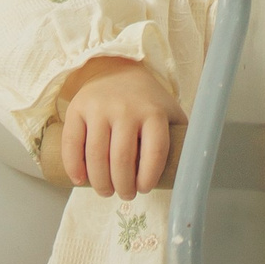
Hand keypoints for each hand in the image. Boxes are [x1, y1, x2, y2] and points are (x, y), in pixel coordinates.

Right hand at [59, 55, 182, 201]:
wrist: (117, 69)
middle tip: (125, 194)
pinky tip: (80, 180)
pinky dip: (74, 166)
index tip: (144, 188)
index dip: (148, 178)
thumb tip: (192, 171)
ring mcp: (99, 108)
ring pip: (96, 156)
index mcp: (154, 112)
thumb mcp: (170, 112)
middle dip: (123, 186)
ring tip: (106, 191)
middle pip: (121, 160)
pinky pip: (72, 143)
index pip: (154, 153)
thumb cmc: (147, 101)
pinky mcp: (77, 108)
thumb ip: (181, 137)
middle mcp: (126, 109)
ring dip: (101, 182)